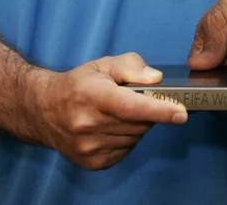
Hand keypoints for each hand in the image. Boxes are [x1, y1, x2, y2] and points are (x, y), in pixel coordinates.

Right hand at [34, 52, 186, 169]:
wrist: (45, 111)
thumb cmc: (80, 84)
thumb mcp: (105, 64)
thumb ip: (132, 66)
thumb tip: (156, 79)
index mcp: (94, 96)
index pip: (132, 107)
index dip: (159, 110)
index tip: (181, 113)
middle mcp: (89, 125)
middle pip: (139, 122)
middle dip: (148, 110)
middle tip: (137, 98)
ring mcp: (89, 147)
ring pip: (135, 137)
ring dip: (137, 125)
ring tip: (119, 112)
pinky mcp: (92, 162)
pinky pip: (126, 150)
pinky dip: (127, 138)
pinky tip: (113, 127)